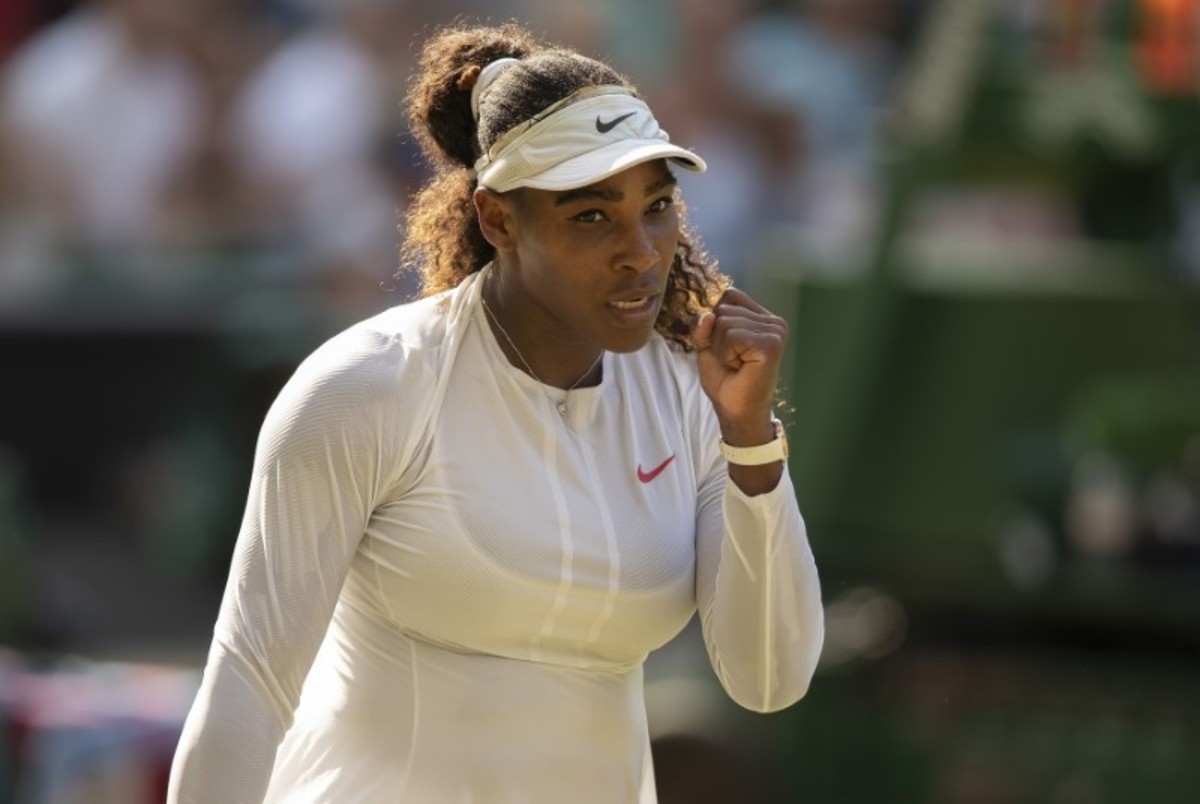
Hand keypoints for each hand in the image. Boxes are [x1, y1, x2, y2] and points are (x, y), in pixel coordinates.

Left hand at [690, 287, 786, 446]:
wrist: (735, 409)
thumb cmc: (726, 380)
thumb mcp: (707, 345)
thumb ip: (702, 325)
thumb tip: (708, 315)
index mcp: (762, 317)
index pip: (729, 295)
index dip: (715, 321)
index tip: (727, 347)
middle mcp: (773, 321)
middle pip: (723, 308)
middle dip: (716, 337)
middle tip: (732, 360)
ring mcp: (775, 331)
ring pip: (724, 321)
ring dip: (721, 348)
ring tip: (737, 364)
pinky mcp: (771, 344)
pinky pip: (731, 335)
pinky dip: (726, 353)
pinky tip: (740, 366)